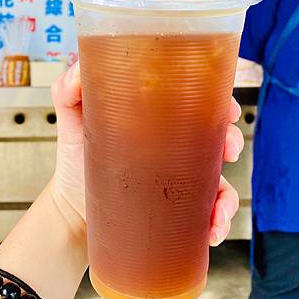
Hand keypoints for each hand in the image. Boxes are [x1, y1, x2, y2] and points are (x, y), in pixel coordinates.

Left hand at [50, 63, 243, 243]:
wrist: (72, 207)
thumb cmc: (75, 157)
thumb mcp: (72, 118)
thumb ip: (69, 90)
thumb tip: (80, 70)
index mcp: (157, 115)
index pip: (196, 97)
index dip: (218, 97)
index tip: (225, 104)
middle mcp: (174, 143)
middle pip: (216, 133)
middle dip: (230, 138)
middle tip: (227, 148)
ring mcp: (179, 176)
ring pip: (219, 177)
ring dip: (228, 191)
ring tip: (219, 205)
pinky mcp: (178, 207)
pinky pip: (208, 211)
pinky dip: (218, 219)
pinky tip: (211, 228)